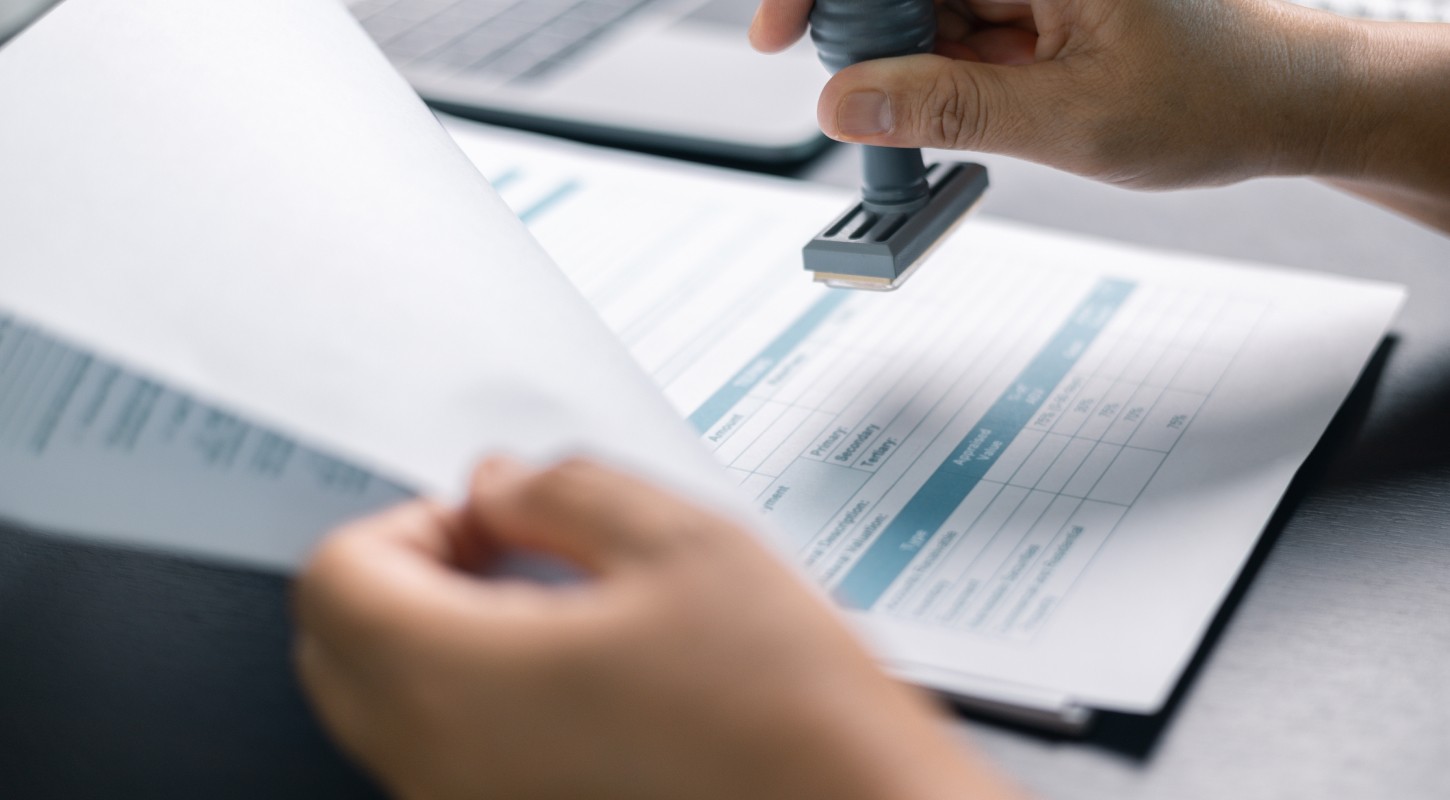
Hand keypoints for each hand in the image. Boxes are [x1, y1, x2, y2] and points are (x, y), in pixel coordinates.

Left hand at [294, 457, 1021, 799]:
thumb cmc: (788, 713)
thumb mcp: (684, 545)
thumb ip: (565, 491)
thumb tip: (502, 486)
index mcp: (457, 685)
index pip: (337, 576)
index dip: (413, 519)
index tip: (494, 519)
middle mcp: (437, 769)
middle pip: (343, 647)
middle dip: (417, 577)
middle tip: (516, 554)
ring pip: (390, 707)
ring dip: (450, 637)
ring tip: (571, 615)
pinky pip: (448, 758)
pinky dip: (483, 701)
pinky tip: (591, 677)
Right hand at [750, 0, 1373, 189]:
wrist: (1283, 108)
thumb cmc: (1218, 95)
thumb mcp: (1071, 118)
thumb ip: (948, 110)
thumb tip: (844, 106)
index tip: (780, 33)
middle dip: (860, 38)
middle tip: (850, 108)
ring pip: (919, 8)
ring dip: (898, 67)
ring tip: (909, 132)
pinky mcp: (1027, 3)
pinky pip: (950, 30)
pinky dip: (932, 76)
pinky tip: (944, 114)